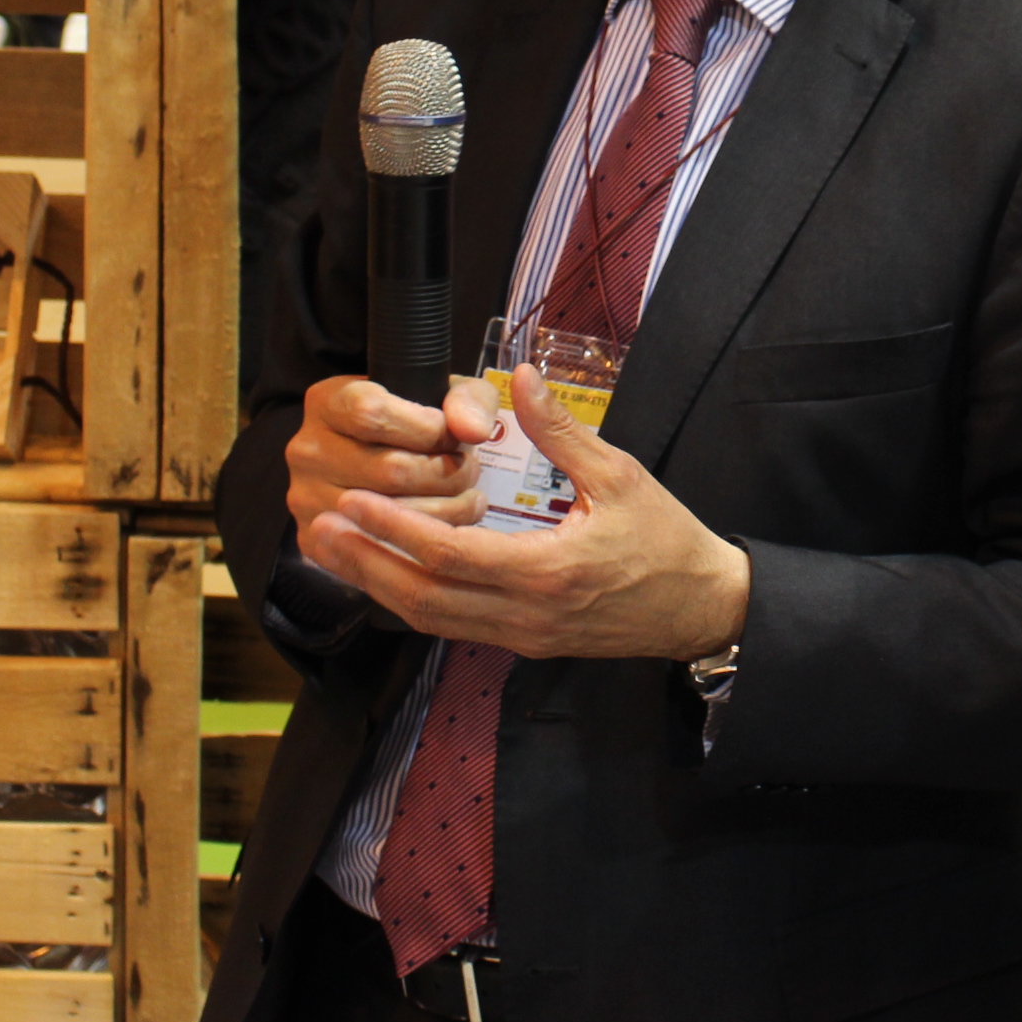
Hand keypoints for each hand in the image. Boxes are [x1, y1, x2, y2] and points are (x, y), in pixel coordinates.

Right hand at [284, 374, 496, 547]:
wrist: (366, 461)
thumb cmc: (410, 422)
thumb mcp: (441, 394)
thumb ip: (466, 399)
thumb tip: (473, 431)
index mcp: (328, 402)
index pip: (372, 412)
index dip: (426, 428)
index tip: (451, 435)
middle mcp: (307, 450)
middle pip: (389, 470)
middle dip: (447, 472)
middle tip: (468, 469)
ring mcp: (306, 498)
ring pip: (390, 514)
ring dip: (446, 508)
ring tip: (466, 496)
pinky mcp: (316, 542)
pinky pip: (380, 547)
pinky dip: (425, 539)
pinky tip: (445, 525)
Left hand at [305, 366, 753, 662]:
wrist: (702, 607)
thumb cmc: (667, 542)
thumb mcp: (621, 476)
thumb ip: (561, 432)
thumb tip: (520, 379)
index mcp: (548, 572)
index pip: (451, 556)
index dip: (395, 530)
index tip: (353, 502)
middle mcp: (526, 614)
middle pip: (424, 599)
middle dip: (365, 564)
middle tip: (319, 529)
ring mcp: (523, 636)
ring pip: (432, 620)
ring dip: (378, 586)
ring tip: (337, 551)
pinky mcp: (525, 642)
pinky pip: (454, 625)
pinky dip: (413, 600)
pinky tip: (388, 573)